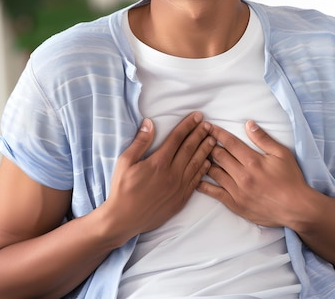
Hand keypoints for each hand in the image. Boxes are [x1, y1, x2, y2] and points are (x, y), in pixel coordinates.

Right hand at [103, 112, 214, 244]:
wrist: (124, 219)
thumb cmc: (121, 189)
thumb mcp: (125, 162)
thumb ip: (140, 142)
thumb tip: (149, 123)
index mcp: (158, 162)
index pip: (177, 138)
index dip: (188, 126)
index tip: (197, 116)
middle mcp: (172, 174)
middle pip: (190, 149)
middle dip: (200, 134)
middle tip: (208, 124)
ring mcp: (178, 187)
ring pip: (196, 164)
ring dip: (205, 150)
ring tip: (212, 139)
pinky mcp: (181, 199)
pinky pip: (196, 181)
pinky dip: (203, 170)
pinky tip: (207, 162)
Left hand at [197, 121, 314, 227]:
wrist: (296, 208)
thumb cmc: (291, 179)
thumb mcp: (282, 154)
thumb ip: (263, 139)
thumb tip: (248, 124)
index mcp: (253, 161)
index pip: (229, 143)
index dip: (217, 133)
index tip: (207, 127)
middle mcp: (242, 175)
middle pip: (218, 155)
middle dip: (208, 145)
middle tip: (199, 138)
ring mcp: (237, 190)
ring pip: (213, 172)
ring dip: (204, 162)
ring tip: (196, 155)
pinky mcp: (234, 204)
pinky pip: (214, 193)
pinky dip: (203, 185)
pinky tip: (194, 178)